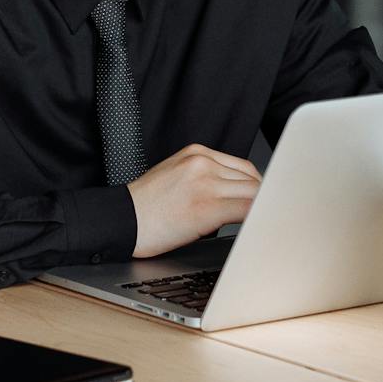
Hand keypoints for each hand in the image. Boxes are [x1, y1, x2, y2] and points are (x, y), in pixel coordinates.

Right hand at [129, 143, 260, 257]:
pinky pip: (247, 210)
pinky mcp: (208, 205)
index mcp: (196, 153)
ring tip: (257, 225)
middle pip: (252, 179)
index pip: (243, 167)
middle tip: (262, 217)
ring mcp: (206, 182)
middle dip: (260, 199)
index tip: (261, 202)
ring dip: (259, 210)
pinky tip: (254, 229)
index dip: (256, 188)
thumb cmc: (146, 207)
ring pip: (254, 193)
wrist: (120, 221)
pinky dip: (256, 220)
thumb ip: (206, 177)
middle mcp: (203, 162)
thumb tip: (238, 197)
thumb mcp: (176, 176)